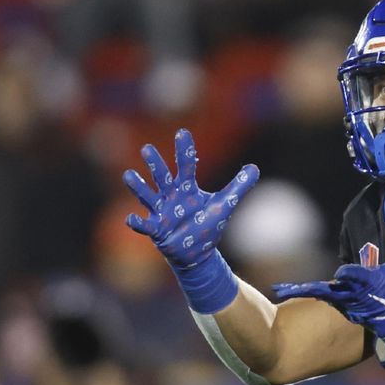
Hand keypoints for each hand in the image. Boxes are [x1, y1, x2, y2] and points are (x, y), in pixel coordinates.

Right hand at [123, 128, 258, 270]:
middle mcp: (171, 197)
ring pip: (148, 196)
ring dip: (139, 187)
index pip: (186, 165)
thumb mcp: (225, 204)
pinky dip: (138, 222)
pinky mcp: (157, 230)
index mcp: (187, 188)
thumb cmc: (206, 224)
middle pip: (163, 177)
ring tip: (129, 175)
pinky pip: (145, 225)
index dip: (185, 150)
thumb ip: (239, 186)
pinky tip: (131, 218)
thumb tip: (255, 167)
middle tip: (147, 148)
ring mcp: (161, 212)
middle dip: (156, 164)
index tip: (182, 132)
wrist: (196, 252)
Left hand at [273, 224, 384, 338]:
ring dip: (301, 291)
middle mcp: (353, 293)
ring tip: (279, 290)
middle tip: (288, 288)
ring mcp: (345, 302)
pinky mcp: (340, 307)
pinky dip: (305, 293)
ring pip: (321, 294)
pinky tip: (286, 291)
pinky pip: (322, 298)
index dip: (348, 274)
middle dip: (311, 289)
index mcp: (368, 282)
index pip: (355, 277)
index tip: (341, 272)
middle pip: (330, 288)